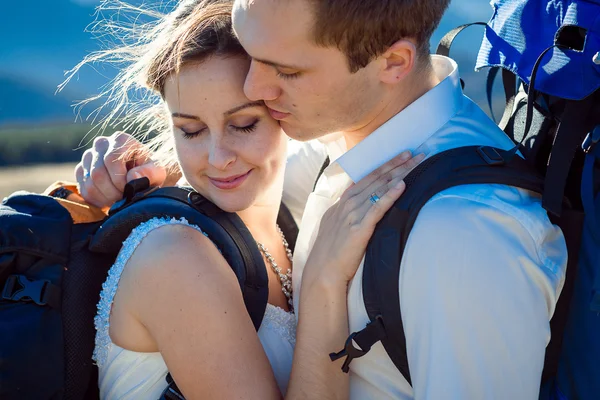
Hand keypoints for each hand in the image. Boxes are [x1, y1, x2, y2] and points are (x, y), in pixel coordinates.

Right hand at [75, 131, 166, 207]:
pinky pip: (83, 189)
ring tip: (119, 200)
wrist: (140, 179)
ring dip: (105, 197)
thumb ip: (150, 173)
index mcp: (121, 139)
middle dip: (113, 191)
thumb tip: (132, 176)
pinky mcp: (81, 171)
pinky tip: (109, 201)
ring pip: (89, 182)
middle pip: (98, 172)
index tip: (129, 189)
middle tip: (124, 199)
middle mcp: (101, 144)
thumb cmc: (150, 173)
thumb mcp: (157, 172)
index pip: (111, 159)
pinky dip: (97, 200)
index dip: (119, 179)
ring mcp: (88, 157)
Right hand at [304, 151, 424, 284]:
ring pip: (379, 188)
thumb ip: (345, 210)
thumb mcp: (334, 225)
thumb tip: (354, 196)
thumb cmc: (330, 252)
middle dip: (398, 164)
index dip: (386, 165)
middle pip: (376, 179)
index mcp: (342, 202)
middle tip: (416, 153)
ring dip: (399, 174)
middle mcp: (347, 204)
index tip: (402, 156)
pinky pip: (377, 208)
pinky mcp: (359, 228)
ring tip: (416, 163)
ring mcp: (353, 215)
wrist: (323, 271)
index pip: (368, 177)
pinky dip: (389, 195)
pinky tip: (402, 185)